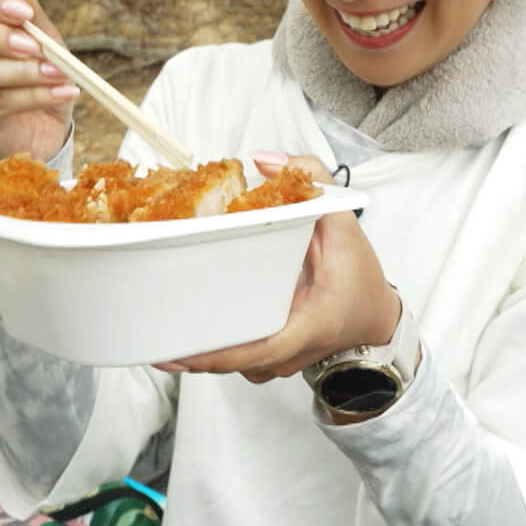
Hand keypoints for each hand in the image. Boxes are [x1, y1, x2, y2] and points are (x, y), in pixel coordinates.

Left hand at [155, 153, 400, 384]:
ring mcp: (276, 361)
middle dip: (192, 355)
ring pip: (231, 363)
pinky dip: (210, 349)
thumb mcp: (345, 221)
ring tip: (157, 338)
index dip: (220, 353)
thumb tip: (263, 161)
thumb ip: (313, 181)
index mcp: (310, 324)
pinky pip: (235, 358)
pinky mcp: (267, 359)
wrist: (374, 317)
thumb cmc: (360, 277)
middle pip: (233, 361)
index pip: (261, 348)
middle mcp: (289, 352)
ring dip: (197, 355)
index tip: (183, 350)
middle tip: (152, 341)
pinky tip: (181, 337)